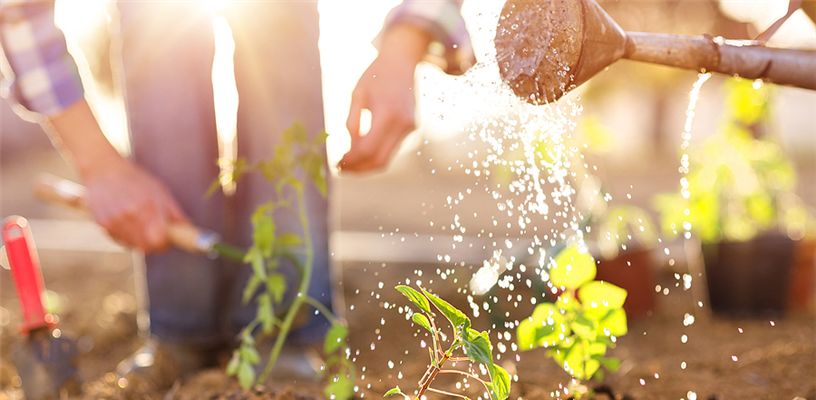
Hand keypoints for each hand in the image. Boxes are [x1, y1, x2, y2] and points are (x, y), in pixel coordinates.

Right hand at [83, 159, 187, 252]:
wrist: (104, 170)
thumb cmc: (136, 180)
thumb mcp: (160, 190)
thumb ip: (174, 211)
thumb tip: (187, 226)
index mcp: (148, 206)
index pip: (159, 240)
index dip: (165, 244)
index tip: (168, 240)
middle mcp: (130, 215)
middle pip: (146, 247)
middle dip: (154, 245)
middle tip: (157, 236)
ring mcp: (115, 221)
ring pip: (133, 246)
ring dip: (140, 241)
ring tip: (141, 225)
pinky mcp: (103, 224)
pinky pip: (120, 240)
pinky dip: (127, 237)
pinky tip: (128, 223)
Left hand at [340, 24, 431, 171]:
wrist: (402, 62)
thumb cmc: (376, 76)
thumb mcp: (357, 95)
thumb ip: (353, 122)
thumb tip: (350, 149)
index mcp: (387, 113)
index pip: (367, 149)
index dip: (350, 160)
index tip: (336, 163)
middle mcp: (402, 124)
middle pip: (379, 160)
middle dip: (358, 169)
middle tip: (341, 169)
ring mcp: (409, 128)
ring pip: (386, 158)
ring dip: (366, 165)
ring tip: (348, 163)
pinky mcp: (411, 128)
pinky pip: (391, 149)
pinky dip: (375, 155)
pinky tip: (361, 152)